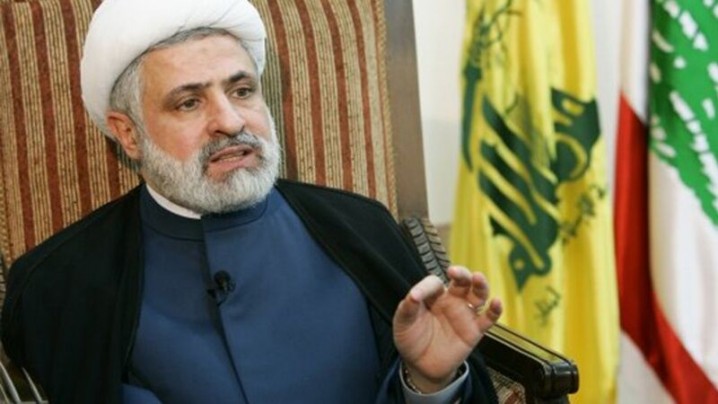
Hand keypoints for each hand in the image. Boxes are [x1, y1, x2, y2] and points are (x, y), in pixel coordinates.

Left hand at [392, 266, 501, 392]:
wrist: (421, 366)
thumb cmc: (411, 339)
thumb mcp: (403, 323)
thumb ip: (407, 308)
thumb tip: (412, 295)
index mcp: (433, 295)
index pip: (434, 283)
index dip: (425, 287)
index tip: (415, 297)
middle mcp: (451, 300)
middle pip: (462, 281)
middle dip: (461, 273)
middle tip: (454, 271)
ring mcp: (464, 314)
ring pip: (478, 294)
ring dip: (480, 285)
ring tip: (478, 278)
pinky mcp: (474, 331)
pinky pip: (488, 318)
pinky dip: (495, 310)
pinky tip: (496, 302)